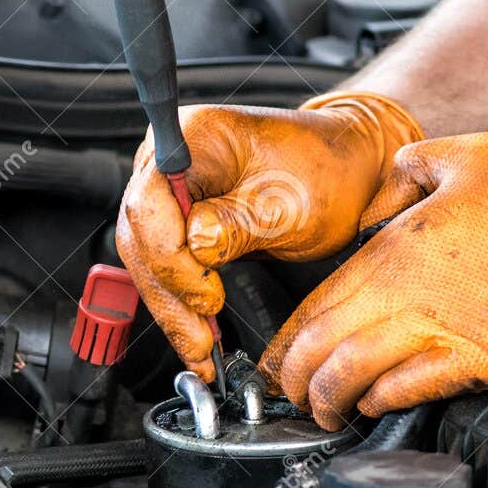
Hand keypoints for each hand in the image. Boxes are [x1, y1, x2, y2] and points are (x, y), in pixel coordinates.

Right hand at [115, 91, 422, 381]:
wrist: (345, 171)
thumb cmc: (325, 171)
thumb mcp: (290, 202)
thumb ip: (238, 223)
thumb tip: (196, 247)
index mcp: (192, 136)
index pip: (151, 203)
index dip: (171, 257)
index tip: (207, 295)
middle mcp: (169, 161)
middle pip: (142, 236)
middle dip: (169, 294)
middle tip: (200, 340)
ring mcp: (170, 192)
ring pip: (147, 261)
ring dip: (172, 309)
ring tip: (200, 350)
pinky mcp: (179, 223)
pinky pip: (166, 268)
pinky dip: (181, 305)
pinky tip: (196, 336)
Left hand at [259, 134, 487, 427]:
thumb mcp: (472, 155)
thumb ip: (410, 169)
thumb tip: (381, 191)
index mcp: (401, 245)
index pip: (318, 300)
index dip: (287, 337)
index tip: (277, 356)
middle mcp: (412, 292)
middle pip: (322, 345)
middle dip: (293, 378)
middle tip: (287, 393)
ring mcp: (446, 331)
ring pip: (355, 375)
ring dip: (328, 399)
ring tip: (322, 411)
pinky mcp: (483, 362)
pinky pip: (411, 390)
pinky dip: (381, 402)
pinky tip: (373, 405)